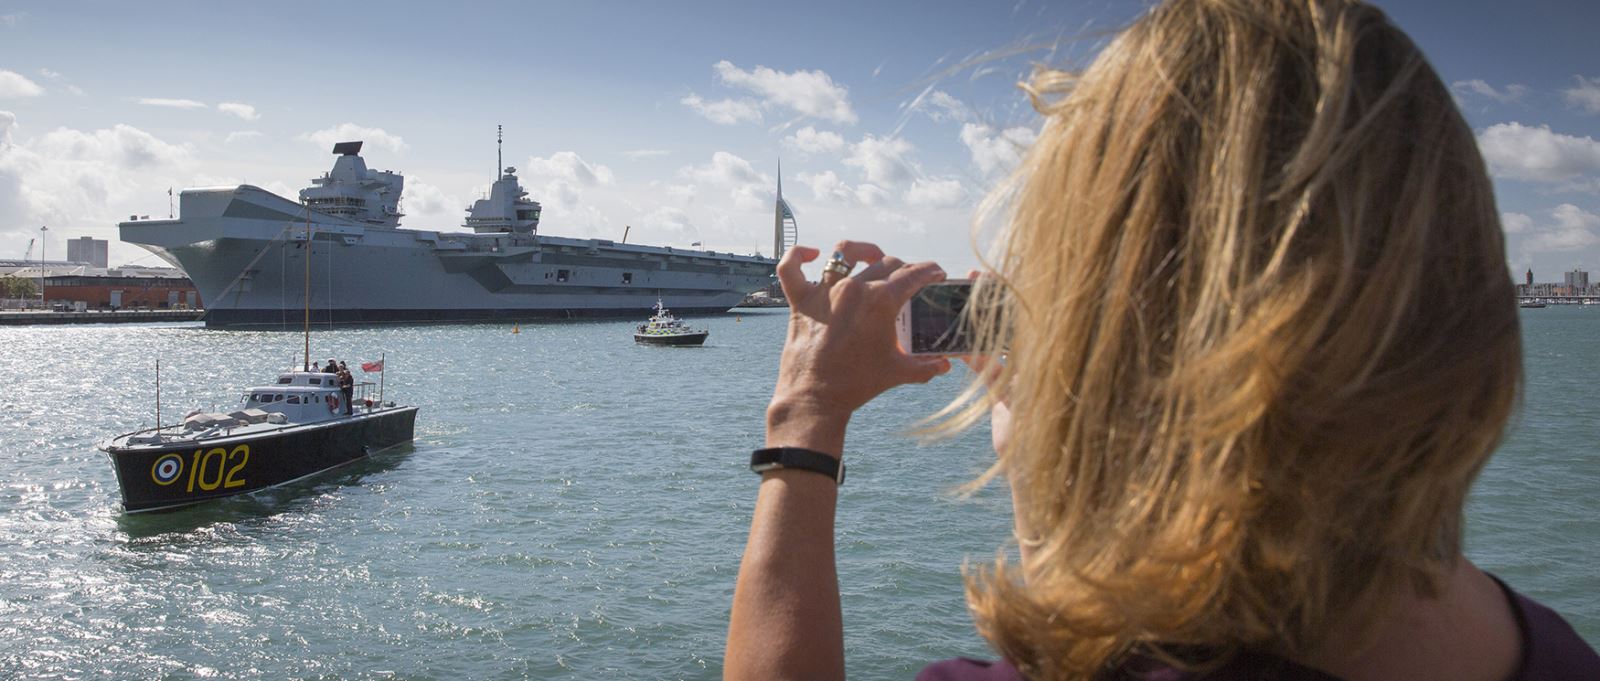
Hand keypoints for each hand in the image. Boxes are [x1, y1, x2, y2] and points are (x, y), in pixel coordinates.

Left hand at [766, 241, 950, 454]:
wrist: (817, 398)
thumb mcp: (899, 373)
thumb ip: (927, 366)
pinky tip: (812, 254)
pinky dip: (799, 255)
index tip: (936, 274)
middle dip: (904, 268)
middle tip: (910, 280)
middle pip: (886, 263)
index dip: (930, 271)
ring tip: (873, 257)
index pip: (913, 275)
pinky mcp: (800, 301)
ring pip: (846, 253)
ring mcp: (824, 292)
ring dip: (864, 251)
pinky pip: (791, 268)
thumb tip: (945, 364)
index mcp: (881, 302)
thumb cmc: (858, 384)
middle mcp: (854, 289)